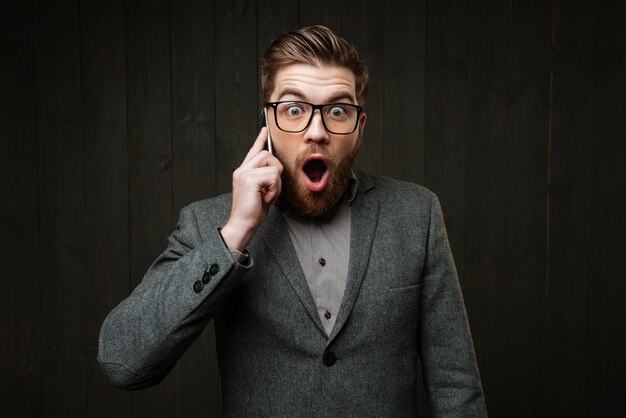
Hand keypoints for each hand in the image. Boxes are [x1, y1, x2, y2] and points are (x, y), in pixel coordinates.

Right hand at [221, 128, 282, 251]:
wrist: (242, 224)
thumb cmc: (252, 212)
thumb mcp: (261, 192)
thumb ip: (265, 179)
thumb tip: (276, 171)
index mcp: (243, 172)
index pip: (253, 151)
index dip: (260, 140)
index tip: (264, 129)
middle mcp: (242, 170)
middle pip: (267, 155)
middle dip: (276, 171)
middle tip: (271, 190)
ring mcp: (244, 173)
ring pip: (272, 165)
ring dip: (276, 183)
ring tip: (267, 195)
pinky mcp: (250, 179)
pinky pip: (273, 176)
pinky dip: (274, 189)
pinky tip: (266, 198)